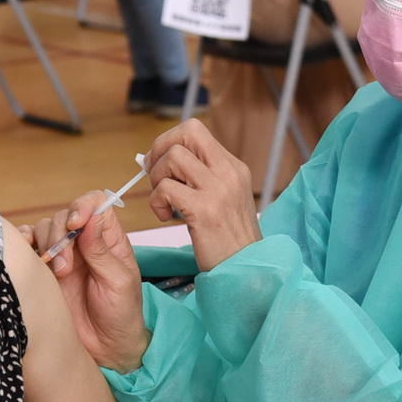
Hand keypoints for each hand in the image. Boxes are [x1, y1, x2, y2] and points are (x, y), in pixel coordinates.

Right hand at [21, 192, 149, 372]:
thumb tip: (90, 218)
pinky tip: (31, 260)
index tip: (75, 225)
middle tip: (65, 267)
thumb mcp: (118, 282)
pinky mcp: (43, 270)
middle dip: (60, 235)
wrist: (105, 348)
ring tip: (57, 273)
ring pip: (43, 229)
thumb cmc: (121, 315)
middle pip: (63, 215)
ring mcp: (62, 255)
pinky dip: (25, 246)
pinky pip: (28, 247)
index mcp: (109, 239)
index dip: (83, 206)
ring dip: (46, 245)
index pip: (95, 204)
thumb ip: (101, 251)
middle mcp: (84, 242)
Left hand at [145, 119, 260, 271]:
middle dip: (160, 147)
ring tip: (162, 201)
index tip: (159, 164)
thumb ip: (201, 178)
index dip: (170, 142)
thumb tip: (162, 161)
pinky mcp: (205, 210)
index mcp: (234, 167)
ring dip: (157, 178)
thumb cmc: (229, 241)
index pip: (195, 131)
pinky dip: (156, 201)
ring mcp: (219, 189)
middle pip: (188, 131)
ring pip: (173, 157)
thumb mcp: (223, 200)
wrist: (246, 270)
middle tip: (154, 174)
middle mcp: (229, 172)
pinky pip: (166, 188)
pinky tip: (163, 216)